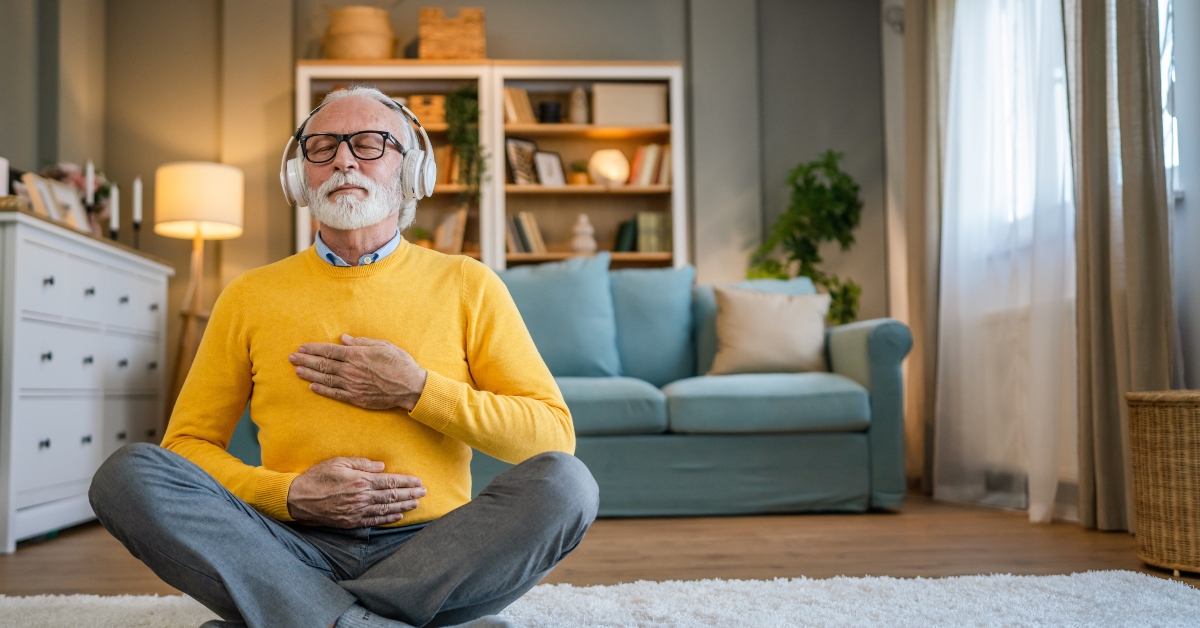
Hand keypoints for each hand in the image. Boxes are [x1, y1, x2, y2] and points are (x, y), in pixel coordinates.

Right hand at [286, 457, 425, 527]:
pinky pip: (373, 521)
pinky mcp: (350, 522)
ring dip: (403, 507)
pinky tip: (397, 517)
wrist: (298, 498)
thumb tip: (382, 467)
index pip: (390, 482)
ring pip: (385, 510)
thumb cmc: (317, 477)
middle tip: (424, 493)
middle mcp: (361, 498)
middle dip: (410, 494)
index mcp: (360, 481)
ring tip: (416, 504)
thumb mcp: (339, 462)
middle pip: (391, 497)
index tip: (418, 481)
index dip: (406, 482)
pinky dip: (387, 519)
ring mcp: (356, 512)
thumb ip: (362, 464)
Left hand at [290, 334, 427, 410]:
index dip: (314, 349)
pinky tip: (312, 387)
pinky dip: (322, 390)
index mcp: (357, 355)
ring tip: (297, 371)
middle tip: (291, 358)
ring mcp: (352, 385)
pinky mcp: (356, 398)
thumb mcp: (383, 345)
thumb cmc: (400, 363)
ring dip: (309, 374)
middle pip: (323, 364)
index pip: (329, 351)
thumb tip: (344, 339)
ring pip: (326, 379)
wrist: (411, 387)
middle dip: (305, 360)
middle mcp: (351, 370)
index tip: (301, 348)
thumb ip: (361, 342)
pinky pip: (335, 393)